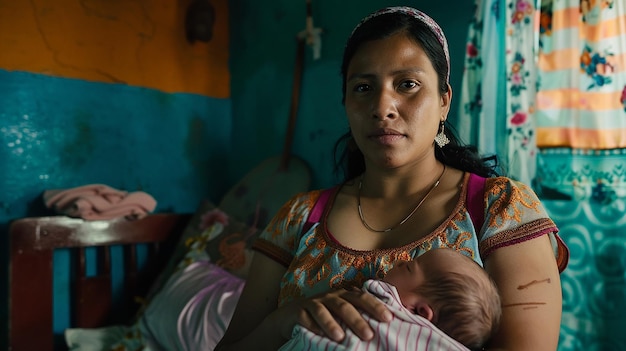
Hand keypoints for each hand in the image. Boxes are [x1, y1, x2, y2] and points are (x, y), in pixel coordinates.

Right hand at [272, 287, 392, 341]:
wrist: (292, 317)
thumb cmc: (324, 317)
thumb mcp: (341, 314)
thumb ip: (359, 315)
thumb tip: (385, 326)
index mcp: (344, 296)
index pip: (362, 298)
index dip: (375, 306)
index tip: (388, 318)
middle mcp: (330, 297)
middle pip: (345, 305)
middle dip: (357, 320)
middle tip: (369, 335)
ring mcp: (313, 303)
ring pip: (323, 311)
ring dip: (332, 324)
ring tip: (341, 338)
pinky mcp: (298, 311)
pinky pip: (305, 318)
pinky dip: (312, 326)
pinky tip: (319, 335)